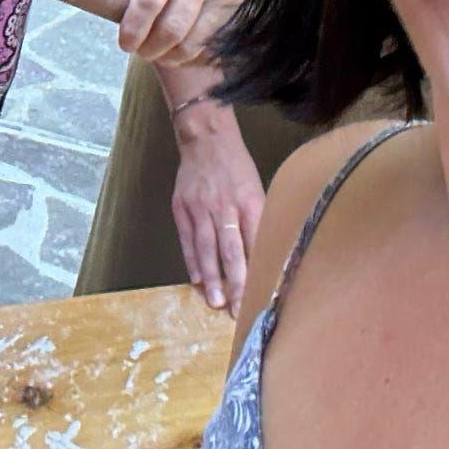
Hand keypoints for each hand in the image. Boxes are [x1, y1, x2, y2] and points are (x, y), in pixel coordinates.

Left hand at [117, 0, 241, 65]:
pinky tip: (179, 50)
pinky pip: (208, 50)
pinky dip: (189, 58)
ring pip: (191, 45)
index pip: (149, 0)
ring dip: (168, 57)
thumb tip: (91, 1)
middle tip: (139, 51)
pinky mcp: (239, 13)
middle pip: (171, 29)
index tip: (124, 43)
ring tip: (157, 52)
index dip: (133, 28)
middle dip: (149, 48)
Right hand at [171, 107, 264, 316]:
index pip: (254, 243)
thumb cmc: (238, 167)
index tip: (259, 296)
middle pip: (231, 249)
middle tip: (236, 309)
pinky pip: (187, 238)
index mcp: (250, 201)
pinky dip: (192, 260)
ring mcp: (200, 206)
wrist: (206, 139)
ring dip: (211, 276)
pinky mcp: (181, 206)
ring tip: (215, 301)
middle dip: (234, 282)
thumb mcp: (257, 188)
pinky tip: (197, 279)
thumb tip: (266, 255)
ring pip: (206, 247)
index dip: (256, 271)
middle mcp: (224, 206)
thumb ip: (259, 221)